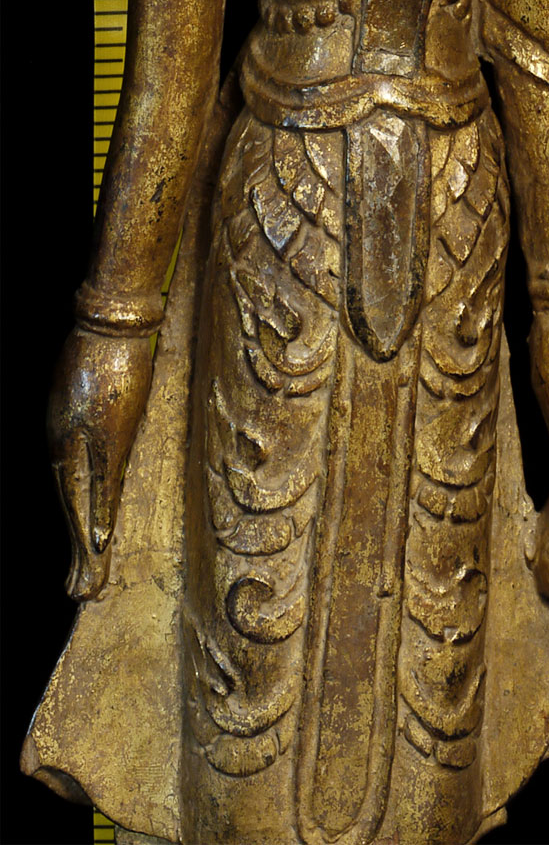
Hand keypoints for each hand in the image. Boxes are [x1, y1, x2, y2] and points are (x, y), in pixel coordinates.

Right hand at [47, 326, 152, 599]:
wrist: (111, 319)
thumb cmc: (122, 370)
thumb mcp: (114, 433)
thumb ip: (102, 484)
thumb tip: (97, 537)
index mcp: (75, 454)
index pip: (81, 519)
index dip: (86, 556)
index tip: (85, 593)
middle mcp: (63, 444)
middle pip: (72, 508)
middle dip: (79, 552)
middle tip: (81, 593)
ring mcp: (64, 425)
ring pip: (70, 486)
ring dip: (79, 526)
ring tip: (84, 563)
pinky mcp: (69, 407)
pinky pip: (70, 462)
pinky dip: (77, 491)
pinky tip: (82, 498)